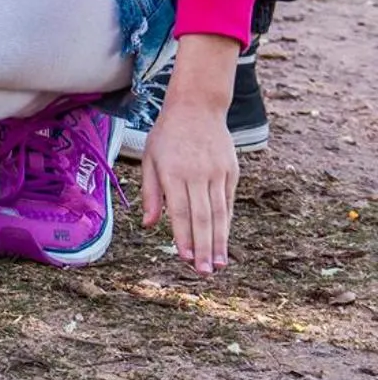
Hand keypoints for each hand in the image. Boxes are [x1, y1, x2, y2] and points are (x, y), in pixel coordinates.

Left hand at [140, 98, 237, 274]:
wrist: (197, 108)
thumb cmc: (167, 136)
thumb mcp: (150, 159)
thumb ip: (150, 192)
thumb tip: (148, 224)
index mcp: (173, 172)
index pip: (180, 211)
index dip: (183, 236)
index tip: (185, 258)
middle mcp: (198, 174)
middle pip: (202, 217)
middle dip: (204, 247)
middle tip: (205, 272)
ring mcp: (217, 173)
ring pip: (219, 213)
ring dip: (219, 241)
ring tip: (219, 264)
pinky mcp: (231, 172)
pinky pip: (228, 202)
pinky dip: (226, 223)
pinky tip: (224, 241)